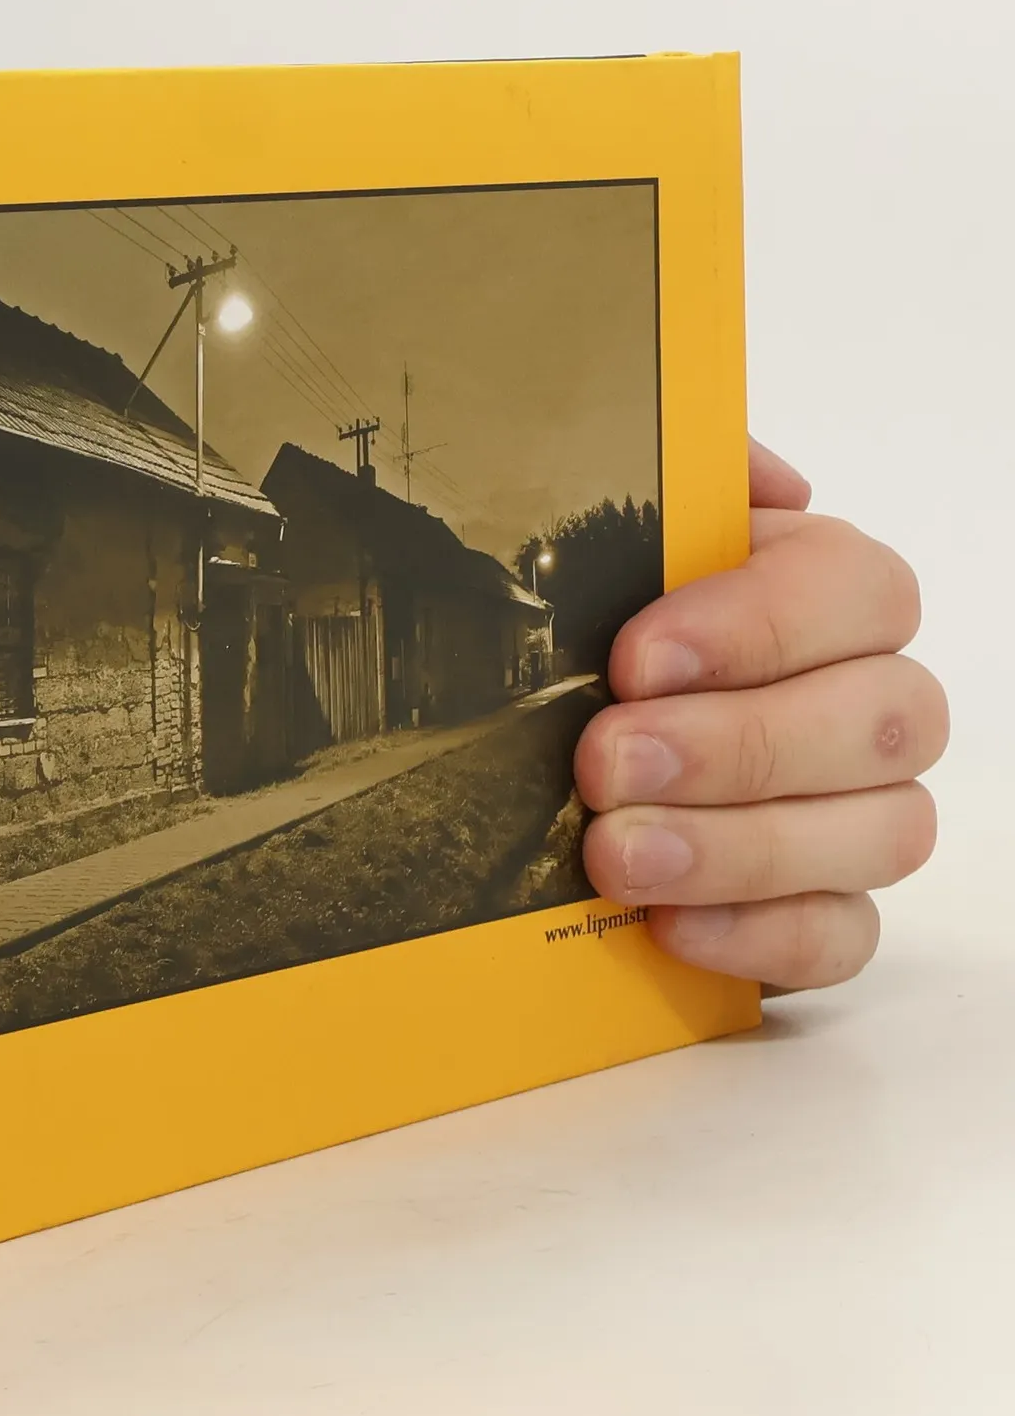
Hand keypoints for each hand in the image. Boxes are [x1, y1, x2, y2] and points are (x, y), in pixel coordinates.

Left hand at [573, 441, 945, 990]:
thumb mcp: (597, 543)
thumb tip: (759, 480)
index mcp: (820, 594)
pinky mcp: (822, 910)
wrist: (531, 756)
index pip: (860, 591)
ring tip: (613, 851)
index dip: (759, 626)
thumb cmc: (582, 639)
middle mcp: (865, 700)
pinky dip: (761, 933)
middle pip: (884, 720)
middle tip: (606, 762)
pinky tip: (667, 923)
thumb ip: (671, 488)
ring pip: (883, 833)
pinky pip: (844, 936)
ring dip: (741, 846)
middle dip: (737, 746)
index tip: (636, 658)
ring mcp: (859, 814)